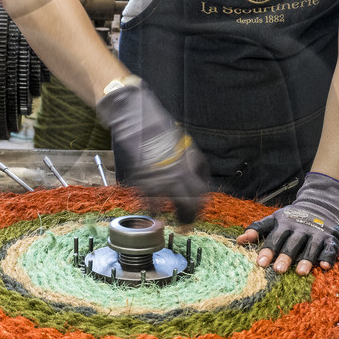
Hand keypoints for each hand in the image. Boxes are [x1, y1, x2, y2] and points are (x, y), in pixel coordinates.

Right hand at [95, 78, 210, 221]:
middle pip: (191, 201)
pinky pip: (150, 199)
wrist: (134, 114)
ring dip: (170, 214)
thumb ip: (188, 161)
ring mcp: (161, 172)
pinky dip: (152, 208)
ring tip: (167, 221)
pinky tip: (152, 211)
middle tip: (185, 225)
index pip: (203, 190)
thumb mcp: (180, 141)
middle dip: (188, 216)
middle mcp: (179, 168)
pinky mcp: (143, 175)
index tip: (197, 212)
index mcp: (191, 158)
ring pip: (172, 203)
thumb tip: (195, 178)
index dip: (200, 205)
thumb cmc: (156, 127)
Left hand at [237, 172, 338, 274]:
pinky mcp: (331, 237)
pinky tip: (324, 266)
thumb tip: (239, 240)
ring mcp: (317, 232)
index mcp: (285, 224)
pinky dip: (328, 256)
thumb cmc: (292, 217)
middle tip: (278, 270)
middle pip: (292, 244)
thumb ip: (258, 229)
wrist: (320, 204)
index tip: (260, 263)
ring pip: (311, 247)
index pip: (275, 238)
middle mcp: (301, 228)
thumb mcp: (274, 220)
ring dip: (306, 259)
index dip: (268, 250)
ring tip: (300, 272)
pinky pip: (330, 248)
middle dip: (285, 256)